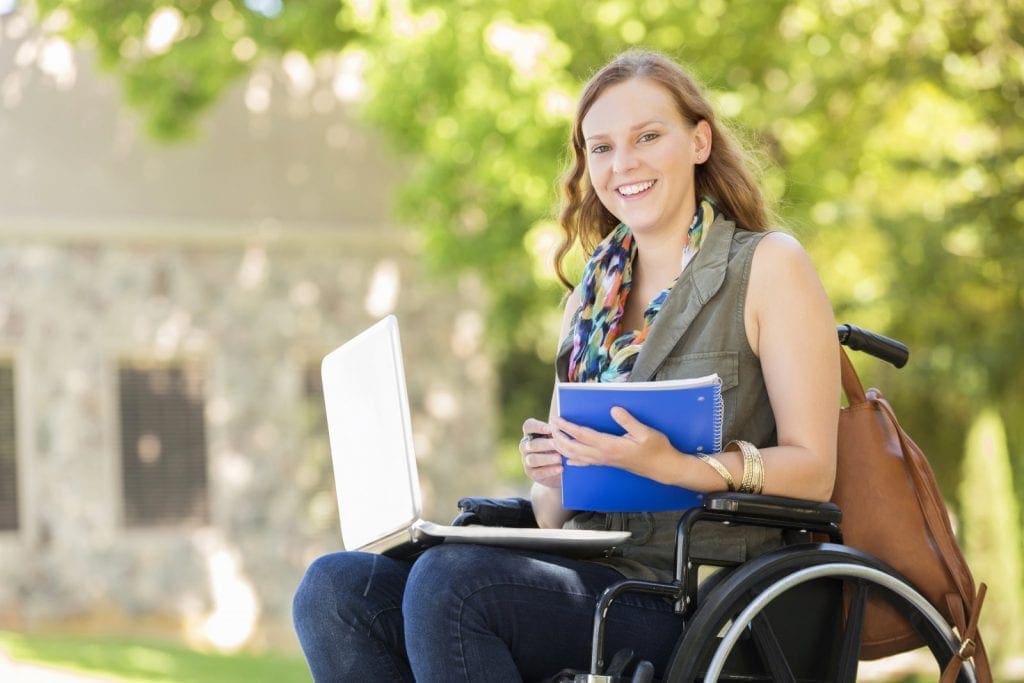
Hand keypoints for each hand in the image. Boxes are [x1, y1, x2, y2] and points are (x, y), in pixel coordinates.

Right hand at [519, 418, 561, 487]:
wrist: (559, 469)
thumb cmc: (560, 447)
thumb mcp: (560, 437)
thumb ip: (560, 430)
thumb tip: (566, 424)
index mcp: (531, 433)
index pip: (528, 426)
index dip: (538, 426)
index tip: (551, 429)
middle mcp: (525, 446)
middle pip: (531, 444)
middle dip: (545, 444)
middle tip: (557, 444)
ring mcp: (526, 460)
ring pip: (532, 459)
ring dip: (546, 458)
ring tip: (559, 458)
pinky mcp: (531, 473)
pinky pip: (538, 472)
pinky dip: (549, 470)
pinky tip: (560, 468)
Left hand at [552, 407, 674, 480]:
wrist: (663, 468)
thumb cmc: (656, 449)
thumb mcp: (646, 432)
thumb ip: (629, 421)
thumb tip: (614, 409)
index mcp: (611, 446)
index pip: (583, 435)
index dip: (568, 427)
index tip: (557, 419)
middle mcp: (604, 455)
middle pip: (574, 447)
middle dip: (560, 437)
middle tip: (551, 426)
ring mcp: (605, 461)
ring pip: (577, 456)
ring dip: (563, 448)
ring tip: (554, 438)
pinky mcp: (608, 464)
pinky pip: (586, 463)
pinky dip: (574, 460)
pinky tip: (568, 460)